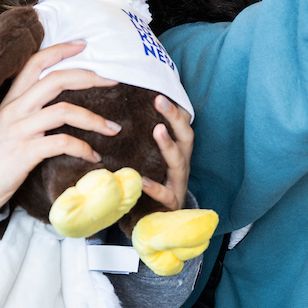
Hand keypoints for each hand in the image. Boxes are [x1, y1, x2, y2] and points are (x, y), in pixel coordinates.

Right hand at [0, 41, 119, 210]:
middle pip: (55, 80)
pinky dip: (83, 148)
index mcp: (12, 98)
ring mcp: (20, 130)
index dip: (60, 50)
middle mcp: (16, 109)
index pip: (35, 63)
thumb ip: (28, 108)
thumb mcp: (8, 123)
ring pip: (63, 111)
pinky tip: (94, 156)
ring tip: (113, 128)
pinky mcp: (25, 152)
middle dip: (88, 77)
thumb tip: (61, 100)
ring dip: (94, 119)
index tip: (83, 45)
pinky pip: (62, 143)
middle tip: (113, 79)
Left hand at [140, 95, 194, 211]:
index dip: (175, 106)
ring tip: (158, 129)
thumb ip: (143, 137)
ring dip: (168, 144)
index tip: (162, 87)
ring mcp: (178, 183)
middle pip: (185, 135)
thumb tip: (122, 109)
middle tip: (160, 99)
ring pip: (178, 161)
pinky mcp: (171, 203)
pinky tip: (143, 180)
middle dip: (174, 117)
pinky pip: (165, 194)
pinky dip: (154, 186)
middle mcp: (182, 163)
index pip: (182, 123)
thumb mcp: (150, 157)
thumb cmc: (154, 181)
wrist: (160, 220)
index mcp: (178, 150)